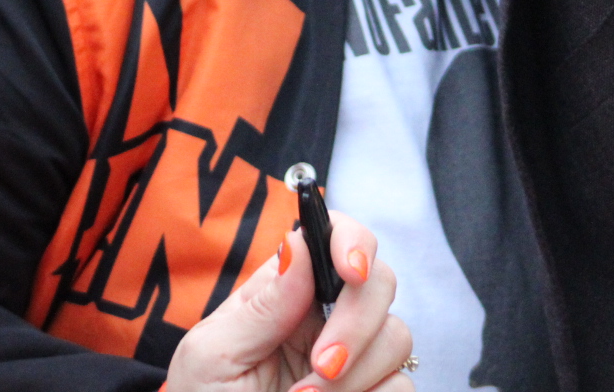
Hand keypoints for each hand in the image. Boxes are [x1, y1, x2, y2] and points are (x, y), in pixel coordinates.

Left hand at [169, 214, 412, 391]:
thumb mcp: (212, 355)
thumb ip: (260, 305)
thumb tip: (299, 243)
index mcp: (285, 291)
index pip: (334, 236)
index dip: (352, 240)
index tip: (351, 270)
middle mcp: (326, 316)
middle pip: (380, 282)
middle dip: (356, 322)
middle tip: (322, 364)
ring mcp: (354, 357)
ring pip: (396, 336)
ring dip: (354, 375)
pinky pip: (402, 384)